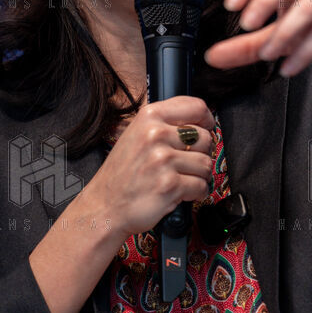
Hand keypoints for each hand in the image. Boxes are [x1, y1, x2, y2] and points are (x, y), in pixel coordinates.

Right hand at [88, 96, 215, 237]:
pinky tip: (182, 192)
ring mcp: (163, 160)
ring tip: (182, 178)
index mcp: (149, 116)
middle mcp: (156, 134)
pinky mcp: (169, 185)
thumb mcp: (136, 133)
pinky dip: (197, 192)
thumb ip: (164, 122)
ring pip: (206, 163)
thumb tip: (198, 120)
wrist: (105, 205)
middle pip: (205, 137)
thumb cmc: (122, 172)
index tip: (207, 127)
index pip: (196, 107)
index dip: (207, 119)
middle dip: (201, 153)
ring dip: (199, 175)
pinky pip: (201, 185)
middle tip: (188, 162)